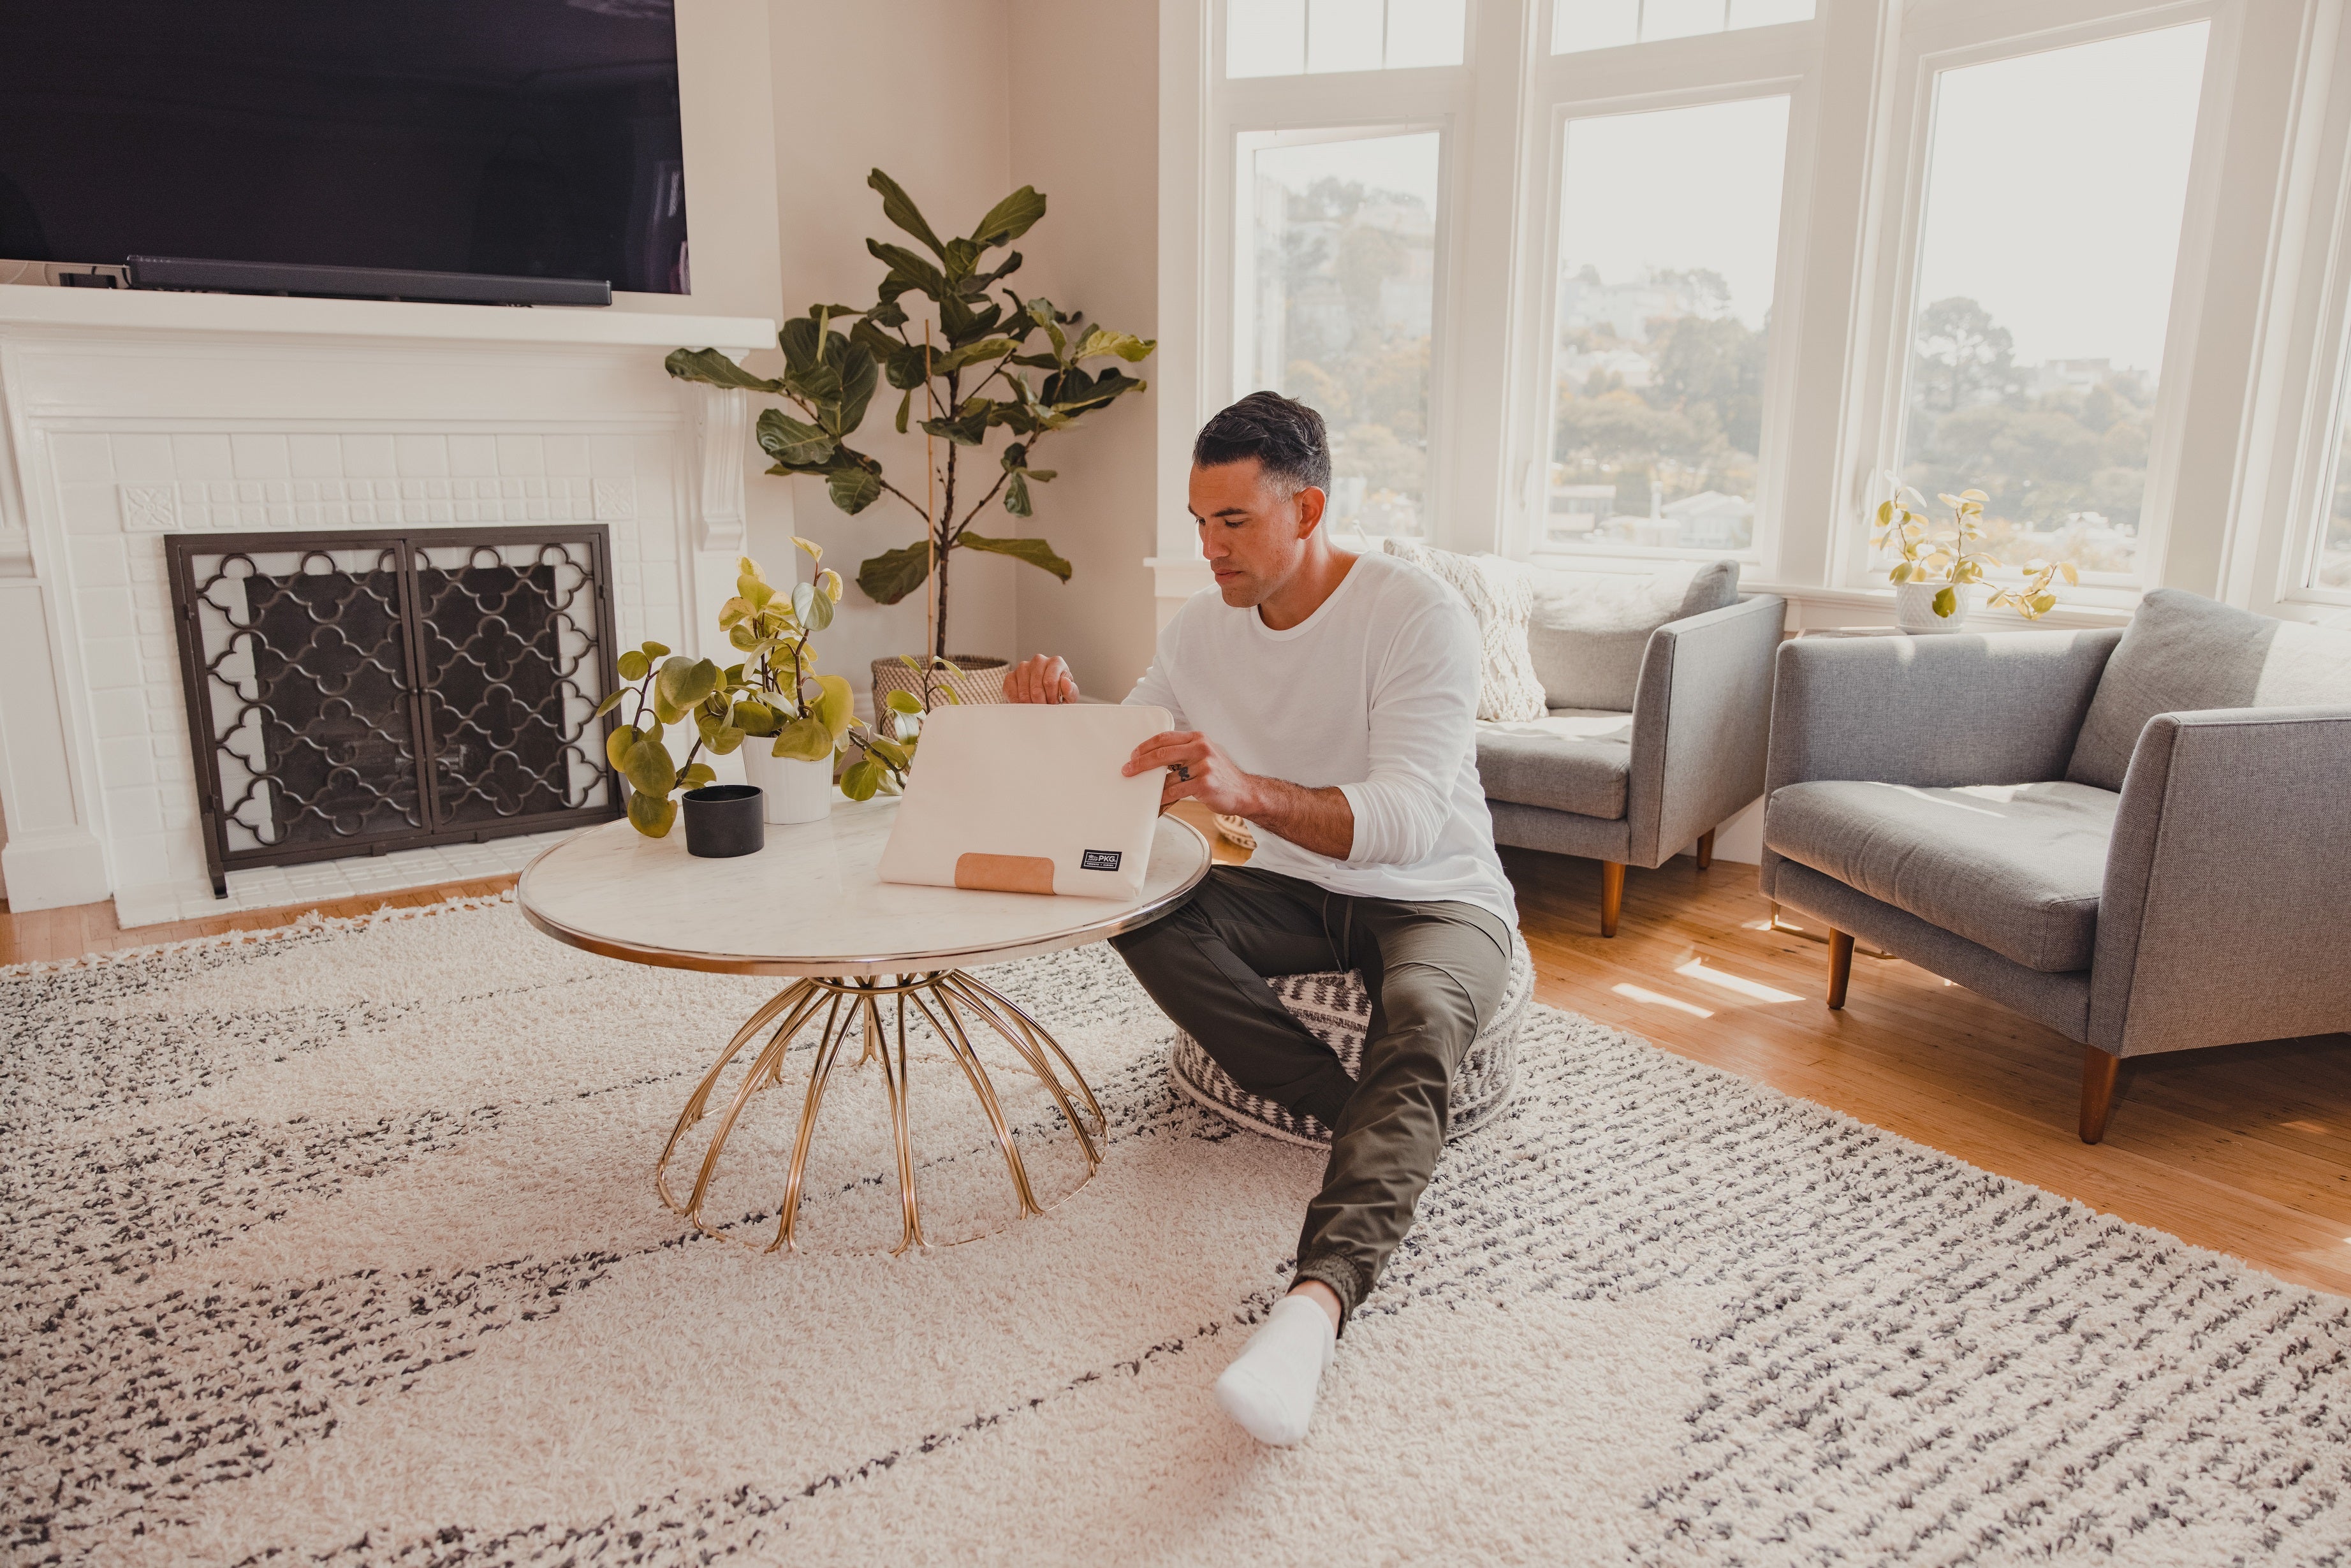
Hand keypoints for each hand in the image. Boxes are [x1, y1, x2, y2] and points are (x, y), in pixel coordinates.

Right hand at [1003, 654, 1078, 703]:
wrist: (1046, 693)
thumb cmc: (1059, 693)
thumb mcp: (1069, 694)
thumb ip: (1070, 690)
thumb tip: (1065, 682)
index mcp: (1056, 662)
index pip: (1050, 682)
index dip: (1051, 698)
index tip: (1054, 704)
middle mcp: (1039, 660)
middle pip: (1036, 688)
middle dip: (1041, 702)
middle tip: (1045, 706)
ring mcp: (1023, 666)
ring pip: (1023, 692)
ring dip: (1030, 703)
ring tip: (1037, 704)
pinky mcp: (1011, 675)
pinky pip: (1011, 691)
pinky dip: (1017, 701)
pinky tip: (1025, 703)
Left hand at [1125, 730, 1257, 814]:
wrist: (1244, 792)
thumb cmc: (1221, 775)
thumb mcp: (1205, 754)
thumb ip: (1184, 752)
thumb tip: (1154, 758)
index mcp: (1198, 738)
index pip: (1165, 738)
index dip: (1145, 746)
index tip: (1133, 755)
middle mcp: (1201, 748)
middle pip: (1162, 753)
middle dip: (1140, 763)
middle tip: (1128, 770)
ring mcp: (1204, 766)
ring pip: (1167, 776)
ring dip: (1151, 786)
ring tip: (1143, 792)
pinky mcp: (1204, 784)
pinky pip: (1175, 791)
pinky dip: (1163, 799)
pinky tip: (1157, 803)